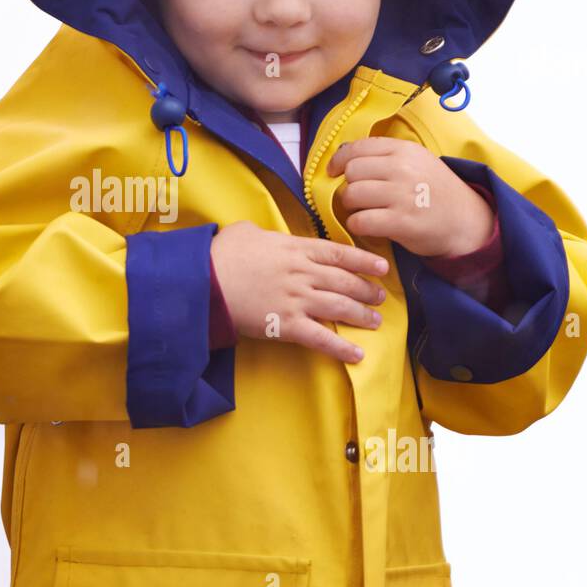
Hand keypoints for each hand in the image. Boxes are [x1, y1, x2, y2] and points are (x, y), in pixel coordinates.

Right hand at [209, 220, 388, 363]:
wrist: (205, 282)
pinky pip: (320, 338)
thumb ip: (263, 232)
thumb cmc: (221, 254)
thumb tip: (263, 233)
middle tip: (381, 297)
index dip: (364, 261)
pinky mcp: (286, 325)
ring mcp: (296, 300)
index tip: (382, 267)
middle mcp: (302, 274)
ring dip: (361, 315)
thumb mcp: (245, 231)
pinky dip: (341, 348)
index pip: (339, 254)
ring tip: (375, 321)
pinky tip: (357, 355)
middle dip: (367, 290)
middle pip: (344, 281)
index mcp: (295, 249)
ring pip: (339, 307)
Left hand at [326, 138, 494, 256]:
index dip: (338, 161)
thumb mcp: (416, 162)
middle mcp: (403, 168)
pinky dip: (357, 224)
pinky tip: (368, 225)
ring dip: (351, 206)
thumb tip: (343, 156)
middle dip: (347, 186)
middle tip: (357, 197)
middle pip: (351, 172)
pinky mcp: (401, 222)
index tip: (333, 172)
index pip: (356, 148)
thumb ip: (385, 156)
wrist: (466, 221)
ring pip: (351, 195)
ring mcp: (403, 195)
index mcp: (404, 150)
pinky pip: (360, 220)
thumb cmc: (434, 191)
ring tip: (364, 210)